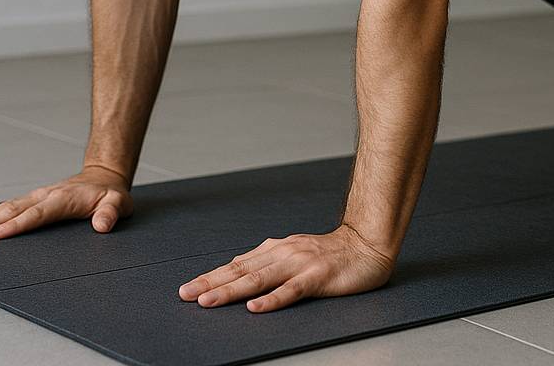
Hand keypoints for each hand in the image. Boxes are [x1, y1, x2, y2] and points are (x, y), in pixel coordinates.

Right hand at [0, 166, 132, 238]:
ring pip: (10, 206)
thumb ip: (111, 213)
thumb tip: (102, 226)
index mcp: (64, 199)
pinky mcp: (35, 199)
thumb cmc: (110, 194)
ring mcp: (39, 196)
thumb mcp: (119, 203)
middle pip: (16, 209)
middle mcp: (47, 195)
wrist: (104, 177)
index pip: (38, 214)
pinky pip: (12, 206)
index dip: (18, 224)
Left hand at [178, 224, 394, 312]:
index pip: (237, 265)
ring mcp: (300, 265)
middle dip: (211, 283)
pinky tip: (256, 307)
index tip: (188, 288)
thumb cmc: (331, 254)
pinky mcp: (318, 277)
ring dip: (232, 291)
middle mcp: (284, 253)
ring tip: (209, 301)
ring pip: (260, 280)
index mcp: (276, 249)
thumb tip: (238, 273)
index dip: (211, 276)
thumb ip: (269, 263)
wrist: (368, 245)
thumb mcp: (295, 254)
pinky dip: (272, 299)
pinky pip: (292, 291)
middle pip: (242, 271)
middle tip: (185, 295)